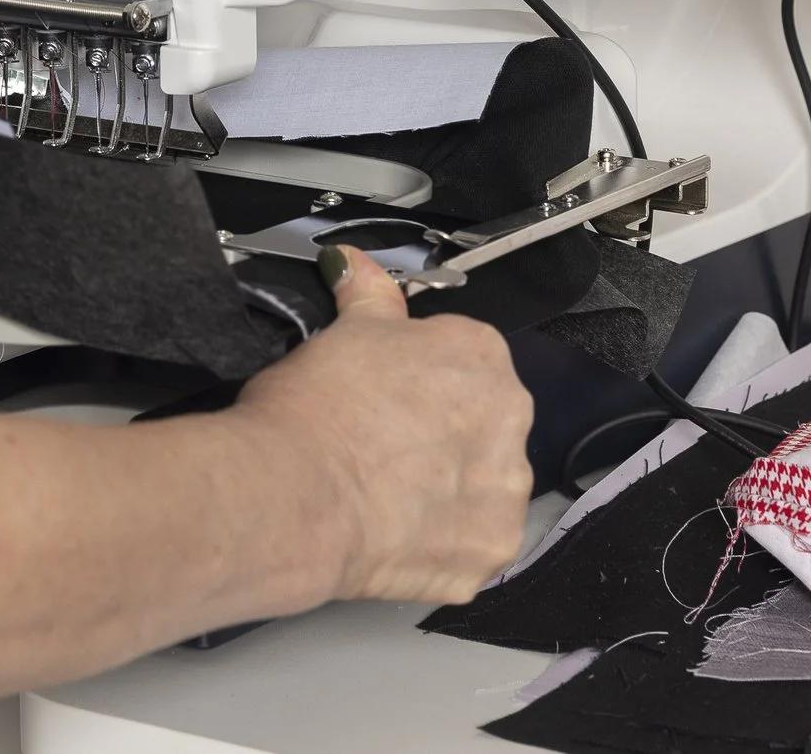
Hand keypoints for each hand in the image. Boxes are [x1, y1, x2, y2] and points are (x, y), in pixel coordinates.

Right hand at [232, 244, 534, 605]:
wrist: (298, 495)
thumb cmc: (316, 406)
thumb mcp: (341, 332)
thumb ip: (366, 293)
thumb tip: (353, 259)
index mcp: (480, 352)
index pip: (462, 357)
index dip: (418, 380)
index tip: (384, 399)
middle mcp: (511, 415)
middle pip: (483, 421)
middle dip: (444, 434)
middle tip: (383, 447)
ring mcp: (507, 490)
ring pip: (484, 485)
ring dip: (450, 491)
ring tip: (388, 497)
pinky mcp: (493, 551)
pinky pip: (474, 542)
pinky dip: (443, 543)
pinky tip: (398, 534)